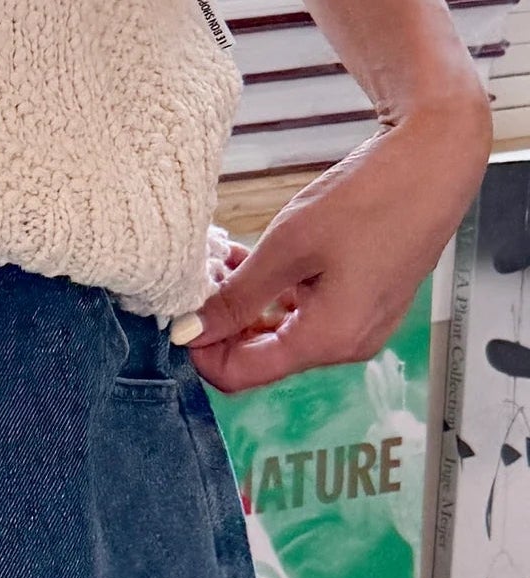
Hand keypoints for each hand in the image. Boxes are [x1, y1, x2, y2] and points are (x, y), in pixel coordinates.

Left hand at [190, 94, 491, 392]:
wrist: (439, 157)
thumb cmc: (372, 195)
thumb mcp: (289, 245)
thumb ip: (238, 297)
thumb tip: (192, 331)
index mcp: (328, 340)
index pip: (242, 375)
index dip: (204, 353)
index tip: (183, 318)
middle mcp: (347, 346)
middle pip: (263, 357)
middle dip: (226, 326)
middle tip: (202, 282)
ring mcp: (361, 327)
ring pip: (284, 334)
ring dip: (250, 307)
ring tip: (227, 263)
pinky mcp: (367, 305)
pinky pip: (310, 315)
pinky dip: (279, 296)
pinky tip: (260, 262)